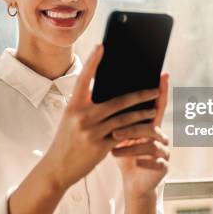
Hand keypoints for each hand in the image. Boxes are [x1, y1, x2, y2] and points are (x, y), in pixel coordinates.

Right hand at [42, 44, 161, 190]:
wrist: (57, 168)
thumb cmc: (67, 140)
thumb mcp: (71, 119)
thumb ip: (86, 106)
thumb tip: (109, 92)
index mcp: (73, 106)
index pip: (84, 79)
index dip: (93, 61)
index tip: (101, 46)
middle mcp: (82, 116)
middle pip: (117, 101)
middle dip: (139, 94)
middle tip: (155, 88)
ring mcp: (91, 132)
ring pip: (124, 119)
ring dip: (142, 113)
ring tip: (154, 109)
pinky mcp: (99, 147)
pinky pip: (123, 136)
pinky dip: (136, 131)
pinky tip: (145, 127)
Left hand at [111, 72, 170, 198]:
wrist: (133, 183)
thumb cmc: (125, 155)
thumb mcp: (118, 136)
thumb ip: (116, 118)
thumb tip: (98, 95)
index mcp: (150, 125)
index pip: (157, 104)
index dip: (162, 90)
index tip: (163, 74)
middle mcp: (161, 135)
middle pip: (150, 125)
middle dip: (132, 128)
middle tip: (114, 131)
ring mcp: (164, 151)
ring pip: (150, 144)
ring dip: (131, 147)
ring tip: (113, 149)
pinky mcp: (164, 167)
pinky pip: (156, 162)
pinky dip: (143, 162)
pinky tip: (134, 164)